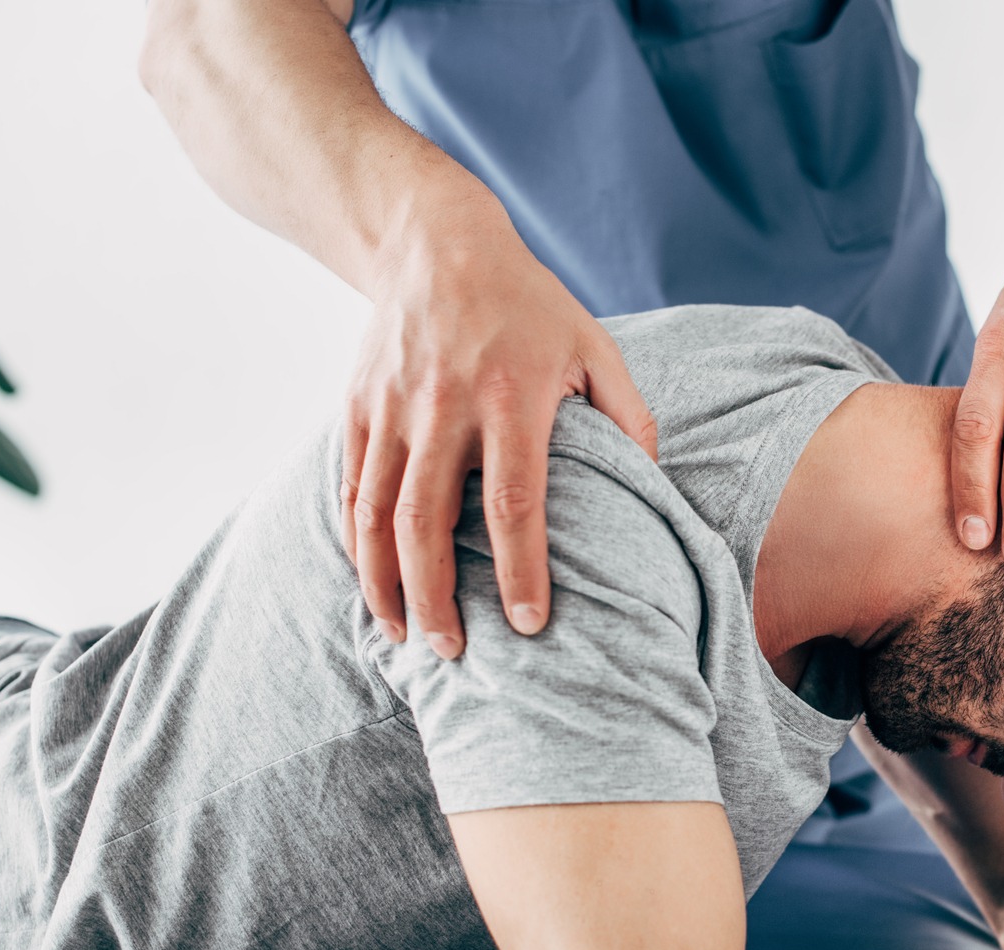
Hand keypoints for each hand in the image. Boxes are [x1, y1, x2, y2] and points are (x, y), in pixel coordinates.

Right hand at [341, 188, 657, 653]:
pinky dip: (356, 543)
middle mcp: (443, 406)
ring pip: (374, 513)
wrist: (433, 241)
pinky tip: (373, 583)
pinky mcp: (356, 406)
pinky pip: (350, 488)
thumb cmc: (529, 304)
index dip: (521, 570)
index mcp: (511, 397)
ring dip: (384, 584)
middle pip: (427, 522)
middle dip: (436, 598)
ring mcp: (391, 407)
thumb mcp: (595, 346)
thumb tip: (654, 490)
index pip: (513, 502)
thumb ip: (628, 418)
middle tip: (453, 654)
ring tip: (403, 636)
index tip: (528, 625)